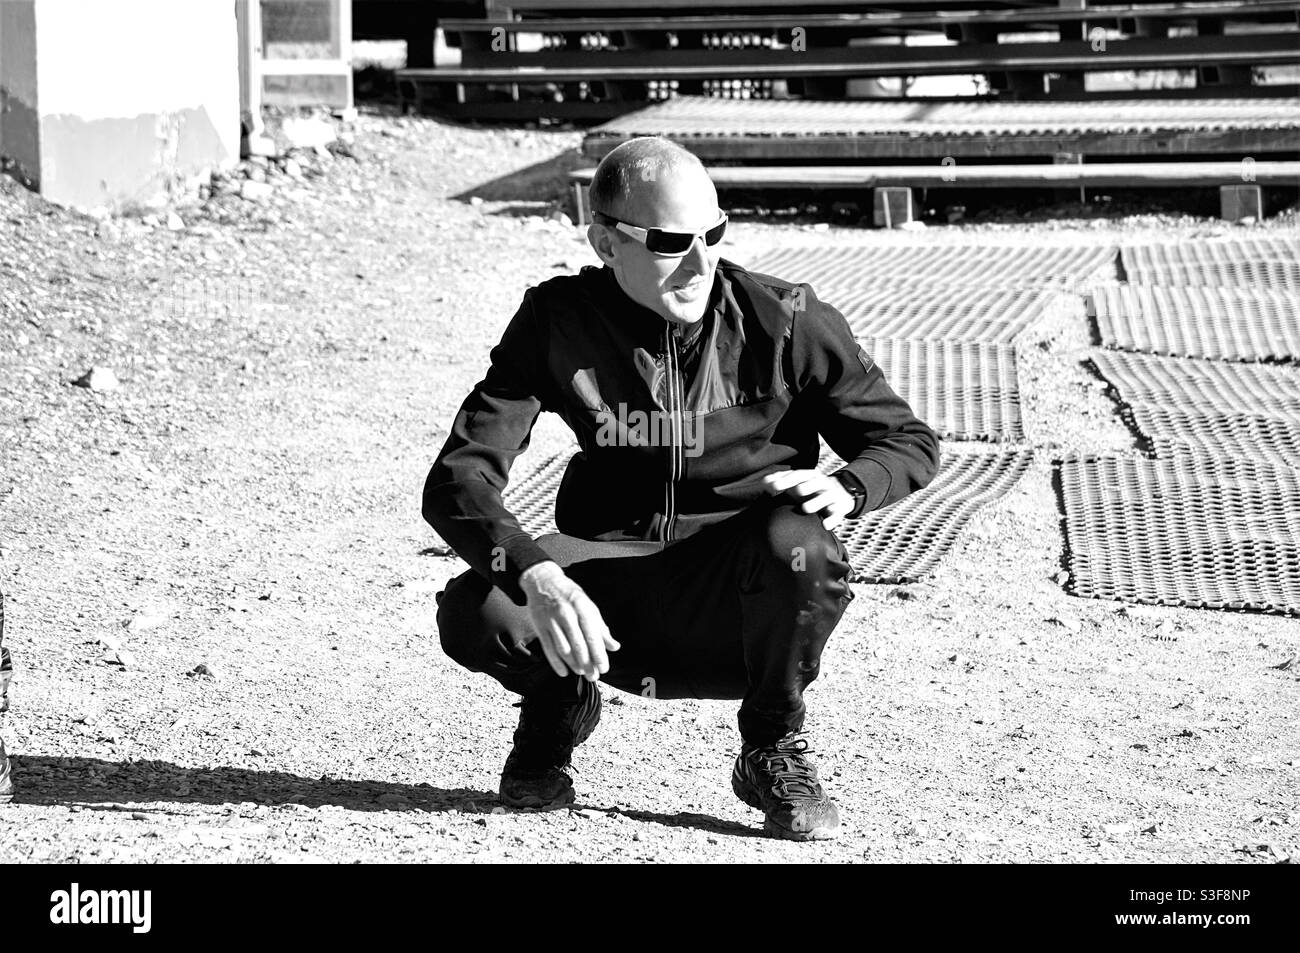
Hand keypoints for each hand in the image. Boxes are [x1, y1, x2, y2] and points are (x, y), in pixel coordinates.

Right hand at [518, 561, 619, 681]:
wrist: (543, 581)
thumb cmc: (570, 596)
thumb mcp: (588, 606)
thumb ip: (601, 628)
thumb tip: (614, 646)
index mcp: (582, 607)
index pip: (592, 635)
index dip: (599, 654)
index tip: (604, 668)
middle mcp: (567, 613)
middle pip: (578, 645)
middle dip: (587, 663)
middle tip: (593, 676)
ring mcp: (551, 620)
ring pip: (563, 648)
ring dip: (573, 664)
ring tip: (581, 672)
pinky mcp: (539, 626)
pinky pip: (548, 648)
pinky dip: (556, 663)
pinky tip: (564, 672)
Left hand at [760, 469, 854, 530]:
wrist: (841, 494)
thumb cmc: (813, 490)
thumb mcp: (800, 483)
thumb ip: (783, 483)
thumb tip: (764, 482)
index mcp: (810, 476)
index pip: (798, 475)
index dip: (786, 479)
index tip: (772, 485)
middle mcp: (822, 483)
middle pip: (814, 482)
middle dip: (805, 486)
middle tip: (795, 491)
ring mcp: (832, 495)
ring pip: (826, 497)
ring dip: (816, 502)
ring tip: (805, 509)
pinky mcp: (840, 508)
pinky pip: (837, 514)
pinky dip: (832, 519)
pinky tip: (825, 525)